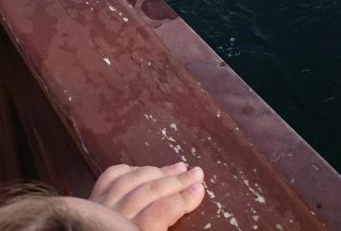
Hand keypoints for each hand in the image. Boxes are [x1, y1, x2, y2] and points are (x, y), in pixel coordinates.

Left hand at [90, 163, 205, 229]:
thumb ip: (159, 228)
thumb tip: (177, 213)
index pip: (161, 211)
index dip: (183, 199)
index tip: (200, 190)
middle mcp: (112, 219)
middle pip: (149, 191)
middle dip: (176, 180)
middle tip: (197, 173)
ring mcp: (98, 209)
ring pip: (132, 181)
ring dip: (158, 171)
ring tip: (178, 166)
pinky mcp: (88, 204)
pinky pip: (109, 179)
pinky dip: (128, 171)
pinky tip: (141, 169)